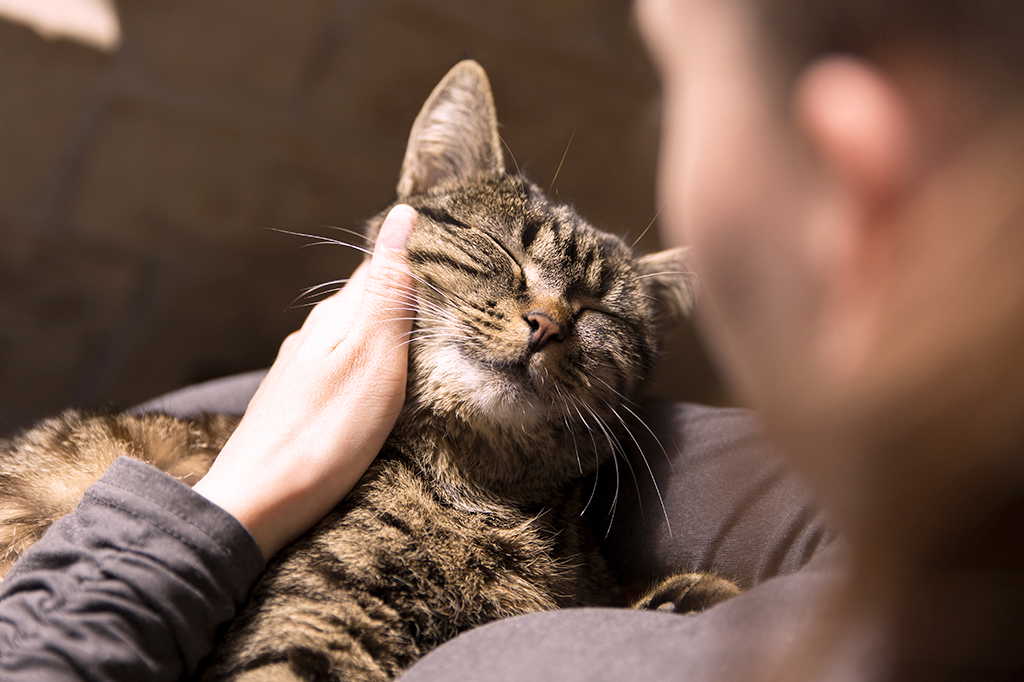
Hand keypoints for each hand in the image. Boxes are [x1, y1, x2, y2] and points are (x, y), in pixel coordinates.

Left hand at [192, 204, 417, 558]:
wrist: (256, 504)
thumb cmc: (325, 434)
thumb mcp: (373, 357)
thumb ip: (388, 291)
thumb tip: (401, 217)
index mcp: (336, 317)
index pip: (381, 267)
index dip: (417, 260)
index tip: (456, 262)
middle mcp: (313, 335)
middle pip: (366, 302)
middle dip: (406, 299)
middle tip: (452, 308)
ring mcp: (300, 371)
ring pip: (352, 337)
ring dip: (386, 336)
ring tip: (425, 348)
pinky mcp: (295, 404)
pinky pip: (340, 369)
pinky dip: (367, 368)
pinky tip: (379, 388)